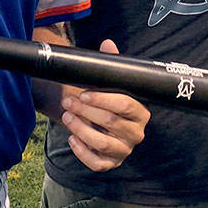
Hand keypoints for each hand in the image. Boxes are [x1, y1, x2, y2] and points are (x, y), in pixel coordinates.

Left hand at [59, 39, 148, 170]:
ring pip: (103, 143)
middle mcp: (137, 132)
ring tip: (66, 117)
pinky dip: (82, 152)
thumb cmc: (106, 99)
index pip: (126, 105)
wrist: (99, 120)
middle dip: (86, 111)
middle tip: (67, 101)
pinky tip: (71, 138)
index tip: (82, 93)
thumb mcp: (110, 82)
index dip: (102, 99)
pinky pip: (98, 163)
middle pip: (112, 122)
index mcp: (141, 111)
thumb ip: (110, 64)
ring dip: (81, 129)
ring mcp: (125, 150)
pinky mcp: (112, 163)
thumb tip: (107, 43)